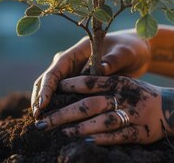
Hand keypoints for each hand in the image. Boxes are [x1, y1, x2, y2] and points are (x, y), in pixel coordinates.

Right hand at [31, 30, 150, 117]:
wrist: (136, 52)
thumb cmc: (130, 49)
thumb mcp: (125, 53)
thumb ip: (113, 60)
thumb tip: (102, 68)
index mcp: (77, 52)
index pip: (56, 70)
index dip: (47, 87)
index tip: (43, 104)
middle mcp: (71, 63)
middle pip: (47, 81)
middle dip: (40, 99)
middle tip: (38, 119)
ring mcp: (73, 74)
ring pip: (53, 91)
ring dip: (46, 105)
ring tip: (43, 124)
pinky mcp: (79, 85)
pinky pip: (65, 97)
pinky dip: (58, 108)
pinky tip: (57, 123)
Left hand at [34, 75, 164, 144]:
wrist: (172, 107)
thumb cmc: (139, 94)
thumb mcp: (123, 83)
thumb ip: (101, 84)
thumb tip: (67, 87)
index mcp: (118, 82)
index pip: (90, 82)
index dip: (70, 86)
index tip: (51, 91)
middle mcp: (123, 97)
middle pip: (89, 105)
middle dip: (63, 114)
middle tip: (42, 122)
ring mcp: (132, 114)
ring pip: (102, 121)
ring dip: (79, 128)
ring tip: (61, 133)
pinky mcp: (139, 132)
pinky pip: (118, 136)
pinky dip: (101, 139)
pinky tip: (85, 142)